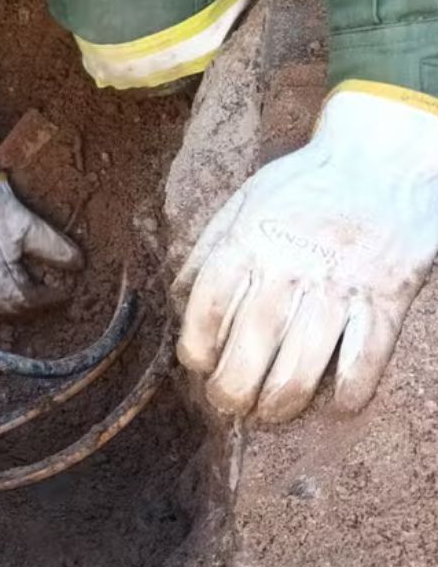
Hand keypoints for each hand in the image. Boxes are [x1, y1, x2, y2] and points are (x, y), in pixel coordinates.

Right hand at [0, 175, 83, 313]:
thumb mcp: (30, 227)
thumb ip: (54, 247)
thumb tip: (77, 263)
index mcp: (0, 276)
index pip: (28, 298)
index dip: (49, 297)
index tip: (65, 291)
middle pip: (12, 306)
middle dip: (34, 304)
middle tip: (52, 295)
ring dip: (17, 304)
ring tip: (34, 295)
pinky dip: (2, 298)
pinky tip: (11, 288)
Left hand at [174, 84, 437, 421]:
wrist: (385, 154)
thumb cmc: (305, 184)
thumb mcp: (241, 204)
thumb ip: (208, 254)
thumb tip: (179, 305)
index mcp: (245, 245)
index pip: (205, 316)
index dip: (196, 353)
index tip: (200, 366)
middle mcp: (287, 270)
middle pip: (246, 356)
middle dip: (231, 394)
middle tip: (231, 403)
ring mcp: (338, 287)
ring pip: (298, 372)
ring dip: (278, 406)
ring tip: (270, 412)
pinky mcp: (386, 299)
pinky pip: (363, 364)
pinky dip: (345, 395)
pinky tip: (333, 403)